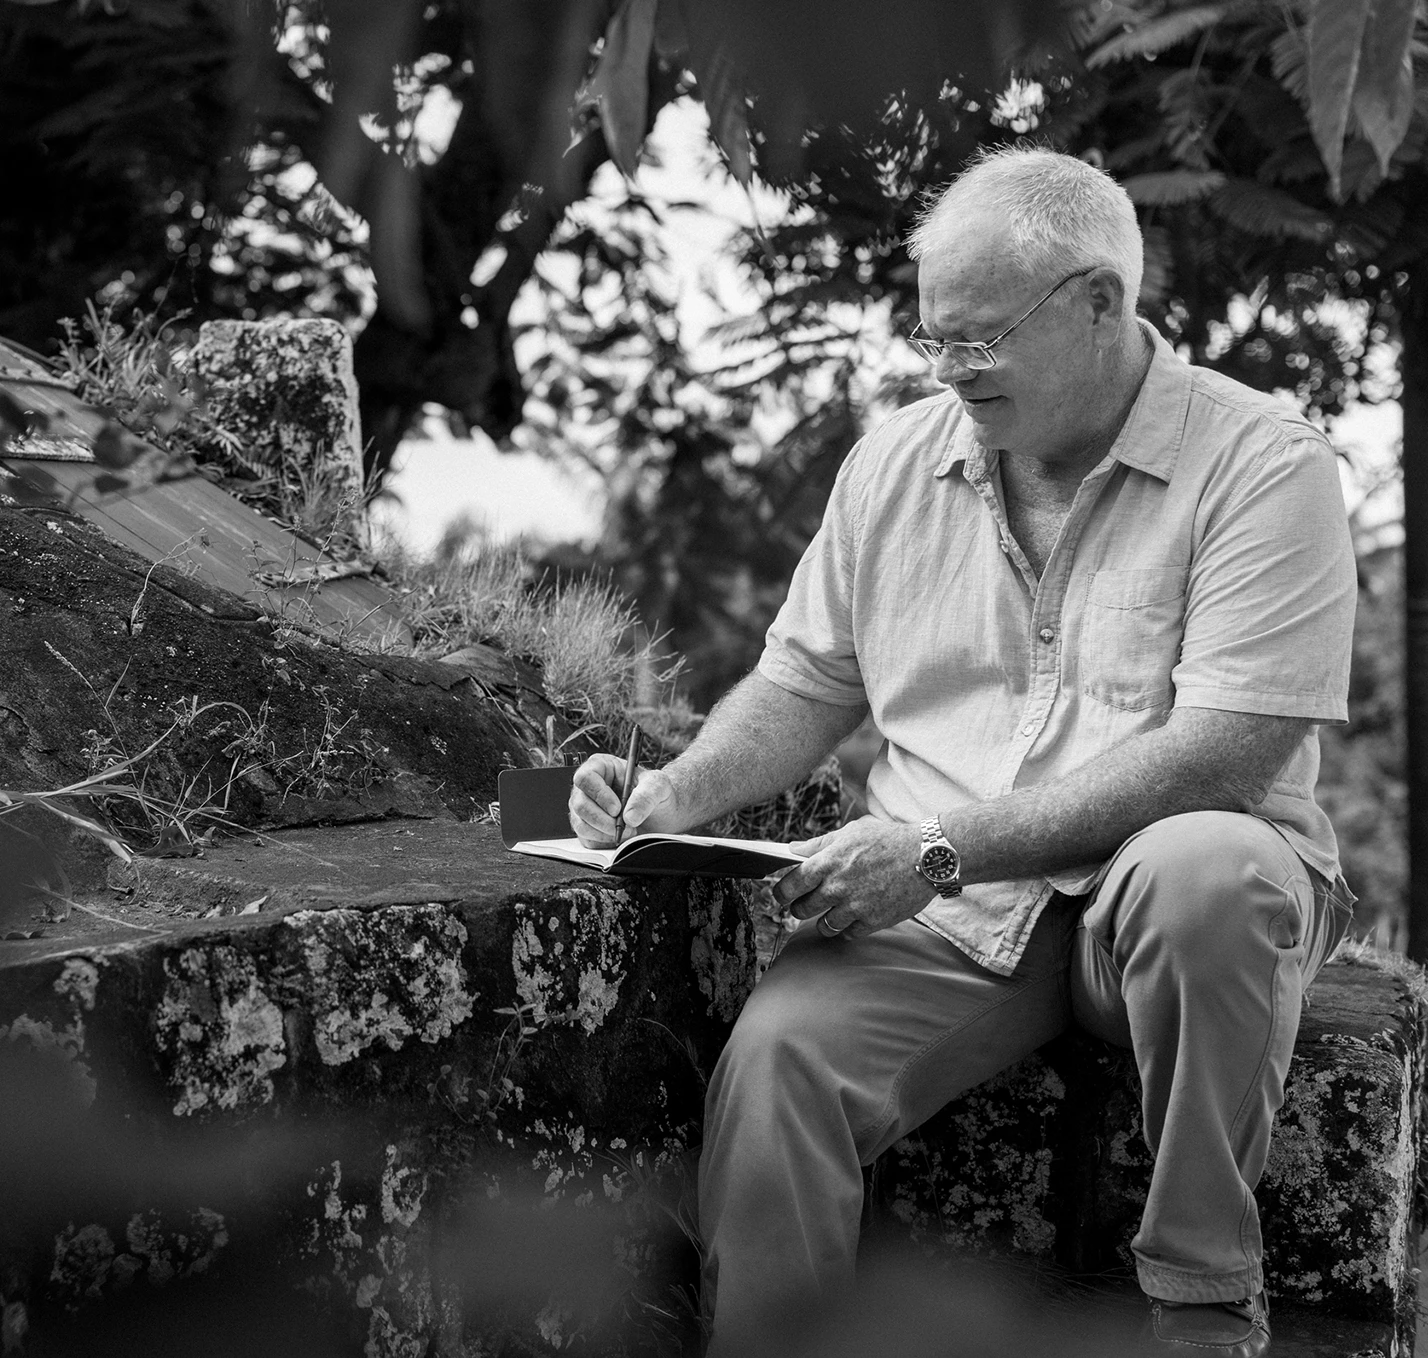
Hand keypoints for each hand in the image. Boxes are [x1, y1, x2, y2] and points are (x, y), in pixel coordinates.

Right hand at [568, 754, 680, 846]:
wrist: (658, 813)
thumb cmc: (654, 792)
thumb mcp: (658, 786)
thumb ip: (646, 796)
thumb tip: (629, 817)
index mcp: (600, 767)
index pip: (585, 778)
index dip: (599, 794)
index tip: (617, 809)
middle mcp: (587, 787)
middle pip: (580, 804)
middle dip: (604, 820)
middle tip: (625, 826)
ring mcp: (584, 808)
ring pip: (581, 825)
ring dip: (606, 833)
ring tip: (629, 830)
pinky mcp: (586, 828)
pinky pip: (586, 839)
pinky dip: (605, 842)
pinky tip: (621, 836)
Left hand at [771, 818, 929, 938]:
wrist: (927, 856)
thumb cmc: (888, 839)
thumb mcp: (851, 832)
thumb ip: (819, 843)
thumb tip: (792, 849)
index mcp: (829, 861)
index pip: (791, 884)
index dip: (781, 892)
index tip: (781, 894)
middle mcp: (838, 886)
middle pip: (802, 908)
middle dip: (798, 908)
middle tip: (803, 904)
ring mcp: (856, 906)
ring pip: (823, 926)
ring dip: (822, 921)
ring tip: (828, 913)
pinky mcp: (874, 921)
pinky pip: (847, 934)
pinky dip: (846, 928)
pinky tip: (851, 917)